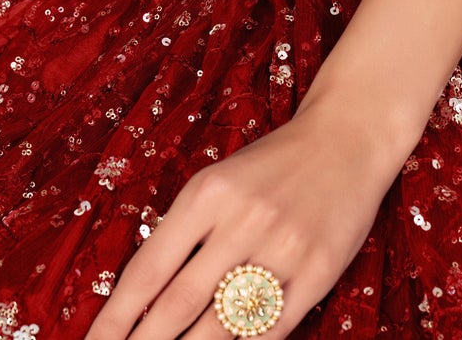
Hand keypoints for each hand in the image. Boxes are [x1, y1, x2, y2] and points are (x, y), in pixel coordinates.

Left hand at [86, 95, 406, 338]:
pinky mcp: (317, 274)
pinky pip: (270, 330)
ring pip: (221, 326)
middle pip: (178, 303)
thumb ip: (185, 230)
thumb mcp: (219, 181)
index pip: (149, 267)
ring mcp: (280, 250)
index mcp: (206, 193)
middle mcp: (239, 221)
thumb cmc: (273, 164)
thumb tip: (144, 292)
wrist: (345, 140)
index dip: (117, 315)